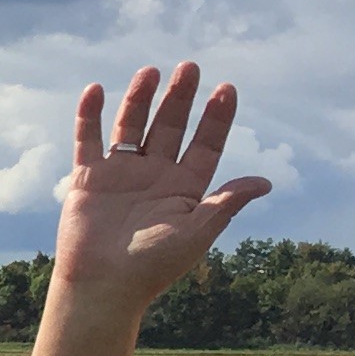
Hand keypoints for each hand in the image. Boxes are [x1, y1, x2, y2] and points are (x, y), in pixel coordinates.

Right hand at [51, 63, 270, 318]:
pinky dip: (90, 116)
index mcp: (184, 189)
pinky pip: (88, 140)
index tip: (226, 90)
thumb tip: (266, 181)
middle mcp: (154, 176)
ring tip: (151, 71)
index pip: (205, 145)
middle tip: (190, 68)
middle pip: (169, 127)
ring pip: (132, 126)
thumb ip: (226, 202)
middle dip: (180, 98)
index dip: (216, 118)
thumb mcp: (197, 232)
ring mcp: (120, 175)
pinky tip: (96, 90)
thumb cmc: (152, 267)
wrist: (102, 287)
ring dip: (140, 98)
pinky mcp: (88, 179)